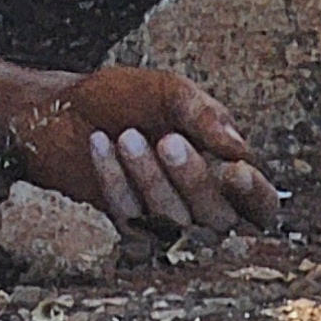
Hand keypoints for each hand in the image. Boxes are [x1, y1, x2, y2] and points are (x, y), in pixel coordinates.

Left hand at [3, 66, 279, 235]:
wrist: (60, 107)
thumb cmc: (123, 96)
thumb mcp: (168, 91)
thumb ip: (205, 116)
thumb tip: (240, 151)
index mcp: (226, 172)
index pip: (261, 204)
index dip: (254, 196)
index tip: (234, 171)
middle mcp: (201, 204)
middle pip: (217, 219)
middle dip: (193, 180)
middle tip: (167, 140)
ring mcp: (163, 221)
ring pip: (173, 222)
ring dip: (149, 178)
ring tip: (126, 135)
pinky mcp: (125, 229)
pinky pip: (130, 220)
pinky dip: (115, 181)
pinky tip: (100, 144)